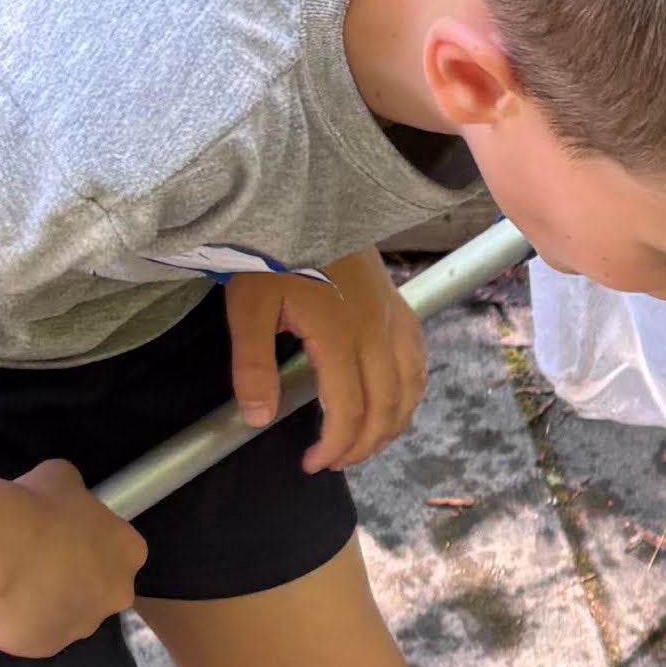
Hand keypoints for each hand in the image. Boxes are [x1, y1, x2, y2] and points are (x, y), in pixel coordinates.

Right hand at [0, 458, 146, 658]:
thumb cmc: (34, 504)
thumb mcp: (62, 478)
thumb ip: (74, 496)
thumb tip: (64, 499)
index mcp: (129, 551)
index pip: (118, 553)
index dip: (88, 546)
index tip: (61, 540)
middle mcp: (117, 594)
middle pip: (99, 591)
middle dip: (74, 581)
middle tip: (37, 564)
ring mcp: (83, 626)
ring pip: (67, 617)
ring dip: (47, 605)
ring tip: (12, 583)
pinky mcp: (46, 646)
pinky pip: (34, 635)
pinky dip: (18, 623)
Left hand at [224, 253, 429, 473]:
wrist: (303, 204)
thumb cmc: (271, 253)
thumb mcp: (248, 308)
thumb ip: (252, 366)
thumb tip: (258, 419)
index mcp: (340, 337)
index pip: (349, 409)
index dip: (336, 446)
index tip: (313, 463)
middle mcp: (376, 332)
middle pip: (386, 406)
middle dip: (364, 444)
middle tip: (336, 462)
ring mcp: (393, 318)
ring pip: (410, 386)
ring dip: (393, 423)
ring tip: (367, 443)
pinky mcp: (398, 305)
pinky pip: (417, 358)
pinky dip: (412, 390)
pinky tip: (396, 399)